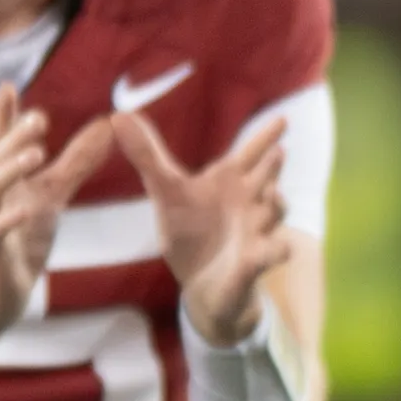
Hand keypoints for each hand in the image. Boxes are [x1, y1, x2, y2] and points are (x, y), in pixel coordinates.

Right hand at [0, 76, 124, 339]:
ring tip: (35, 153)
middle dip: (14, 136)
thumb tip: (106, 127)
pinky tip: (24, 209)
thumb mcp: (52, 196)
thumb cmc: (20, 240)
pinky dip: (8, 219)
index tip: (9, 85)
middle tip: (39, 117)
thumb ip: (75, 162)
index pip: (1, 140)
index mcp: (4, 179)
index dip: (4, 114)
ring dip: (10, 169)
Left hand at [111, 100, 301, 352]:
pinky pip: (269, 256)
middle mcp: (250, 204)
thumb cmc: (190, 232)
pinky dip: (275, 252)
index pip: (251, 155)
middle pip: (266, 180)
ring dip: (277, 206)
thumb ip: (148, 156)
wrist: (202, 284)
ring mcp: (256, 233)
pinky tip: (280, 249)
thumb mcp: (166, 193)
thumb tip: (118, 115)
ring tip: (275, 195)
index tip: (282, 118)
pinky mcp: (253, 264)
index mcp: (231, 183)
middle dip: (272, 169)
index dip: (265, 137)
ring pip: (273, 216)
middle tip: (278, 151)